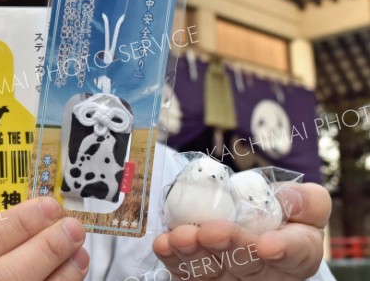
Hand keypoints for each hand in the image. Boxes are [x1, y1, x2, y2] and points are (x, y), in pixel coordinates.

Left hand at [153, 183, 330, 279]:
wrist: (244, 219)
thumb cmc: (279, 215)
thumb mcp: (302, 204)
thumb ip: (305, 200)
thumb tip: (291, 196)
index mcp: (296, 254)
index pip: (296, 254)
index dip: (283, 249)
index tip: (267, 244)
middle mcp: (264, 274)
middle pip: (247, 265)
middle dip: (228, 247)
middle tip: (212, 232)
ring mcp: (230, 279)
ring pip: (211, 271)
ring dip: (193, 253)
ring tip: (181, 236)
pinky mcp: (200, 277)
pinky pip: (184, 271)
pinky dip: (172, 257)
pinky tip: (163, 244)